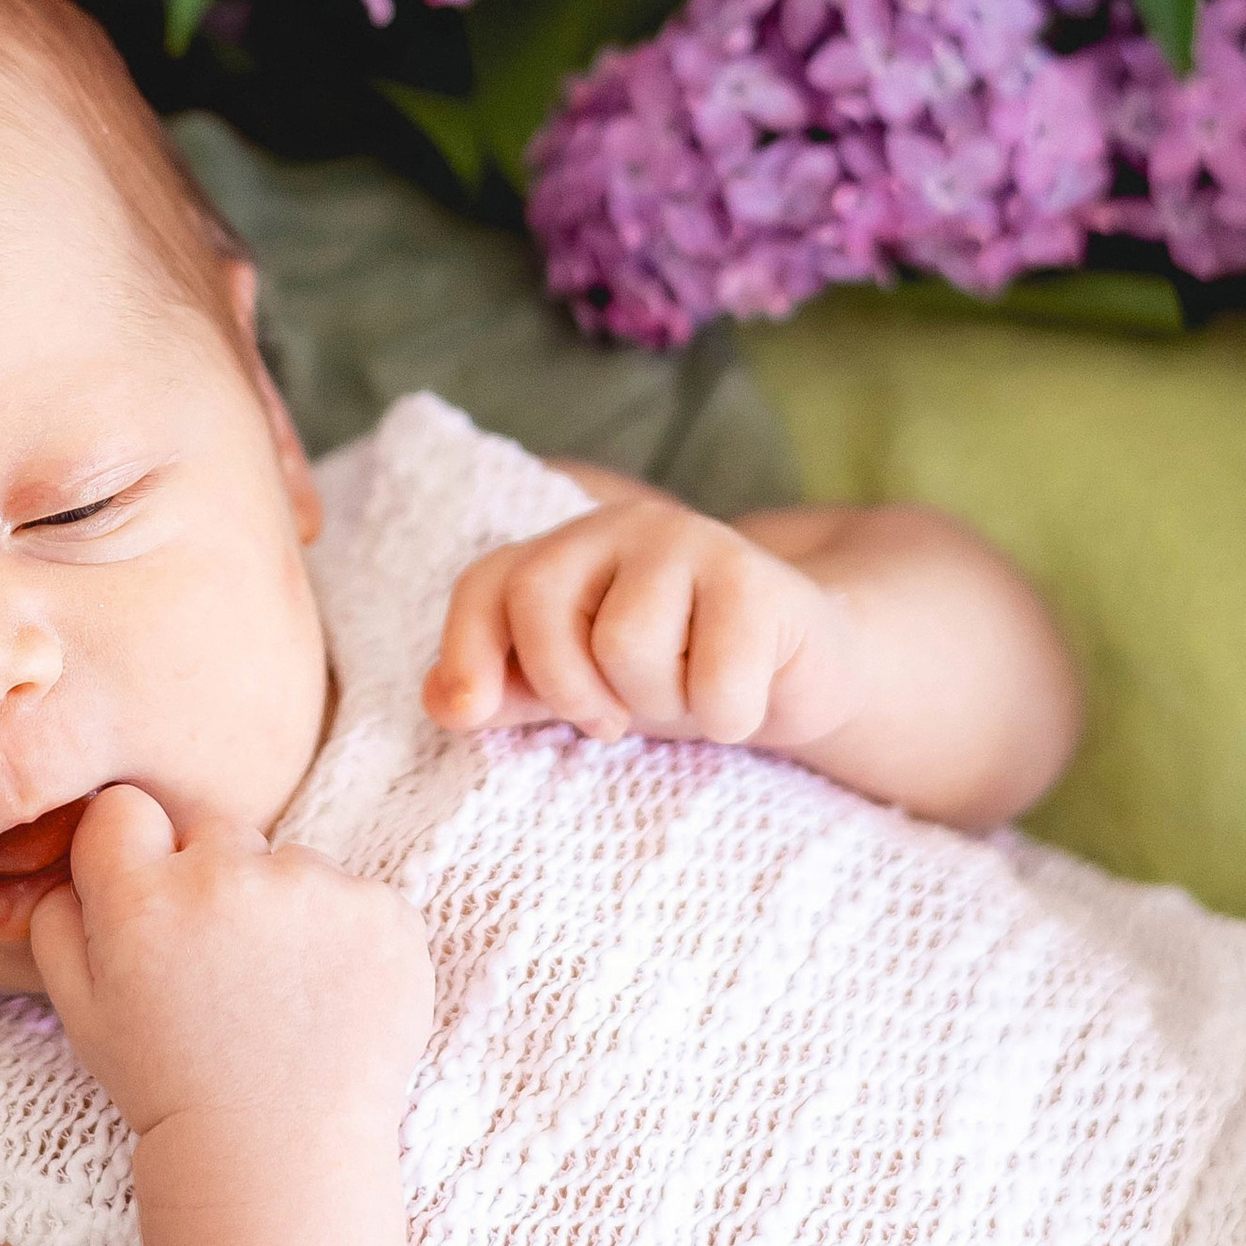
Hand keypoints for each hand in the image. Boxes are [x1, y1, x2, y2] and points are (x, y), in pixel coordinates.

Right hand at [29, 784, 430, 1146]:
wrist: (278, 1158)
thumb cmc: (170, 1086)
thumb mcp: (83, 1012)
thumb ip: (58, 920)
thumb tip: (73, 856)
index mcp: (142, 898)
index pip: (125, 809)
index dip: (133, 851)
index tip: (152, 901)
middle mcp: (228, 877)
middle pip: (215, 830)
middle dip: (213, 878)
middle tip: (221, 965)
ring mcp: (315, 890)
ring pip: (290, 863)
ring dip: (284, 908)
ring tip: (279, 995)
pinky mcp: (384, 913)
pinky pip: (355, 896)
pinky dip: (346, 937)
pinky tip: (328, 1000)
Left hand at [423, 494, 861, 756]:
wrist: (802, 664)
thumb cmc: (677, 673)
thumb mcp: (582, 688)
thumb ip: (510, 691)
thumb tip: (443, 703)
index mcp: (563, 551)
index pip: (485, 585)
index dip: (465, 652)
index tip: (473, 716)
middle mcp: (619, 528)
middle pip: (542, 606)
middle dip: (569, 689)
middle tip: (613, 717)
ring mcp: (692, 540)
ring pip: (626, 644)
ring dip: (661, 702)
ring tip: (689, 690)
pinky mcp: (757, 577)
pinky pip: (715, 680)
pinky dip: (727, 718)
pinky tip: (744, 696)